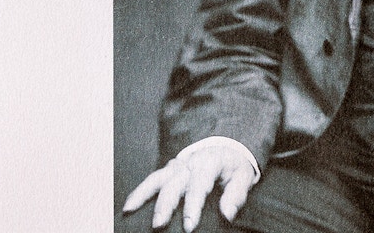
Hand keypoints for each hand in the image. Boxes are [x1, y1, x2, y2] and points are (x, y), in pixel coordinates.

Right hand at [122, 144, 256, 231]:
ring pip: (158, 178)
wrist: (228, 148)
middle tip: (159, 224)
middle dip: (166, 204)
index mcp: (210, 162)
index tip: (190, 225)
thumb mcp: (243, 176)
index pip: (199, 185)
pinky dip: (139, 191)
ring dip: (144, 194)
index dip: (193, 206)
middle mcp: (191, 162)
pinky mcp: (170, 169)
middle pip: (175, 183)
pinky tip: (129, 205)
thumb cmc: (234, 166)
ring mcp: (178, 165)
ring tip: (131, 210)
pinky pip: (153, 179)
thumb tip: (227, 214)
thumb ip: (236, 194)